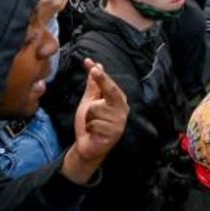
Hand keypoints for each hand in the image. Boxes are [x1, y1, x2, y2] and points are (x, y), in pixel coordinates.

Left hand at [64, 58, 128, 182]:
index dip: (101, 74)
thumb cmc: (90, 122)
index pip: (110, 85)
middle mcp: (122, 110)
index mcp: (118, 101)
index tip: (91, 64)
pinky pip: (95, 123)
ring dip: (88, 117)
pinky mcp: (114, 134)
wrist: (87, 146)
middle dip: (101, 82)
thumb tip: (97, 65)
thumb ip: (94, 85)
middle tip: (92, 69)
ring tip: (92, 124)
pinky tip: (94, 132)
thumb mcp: (89, 101)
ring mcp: (119, 122)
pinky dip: (89, 127)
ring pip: (96, 109)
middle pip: (110, 92)